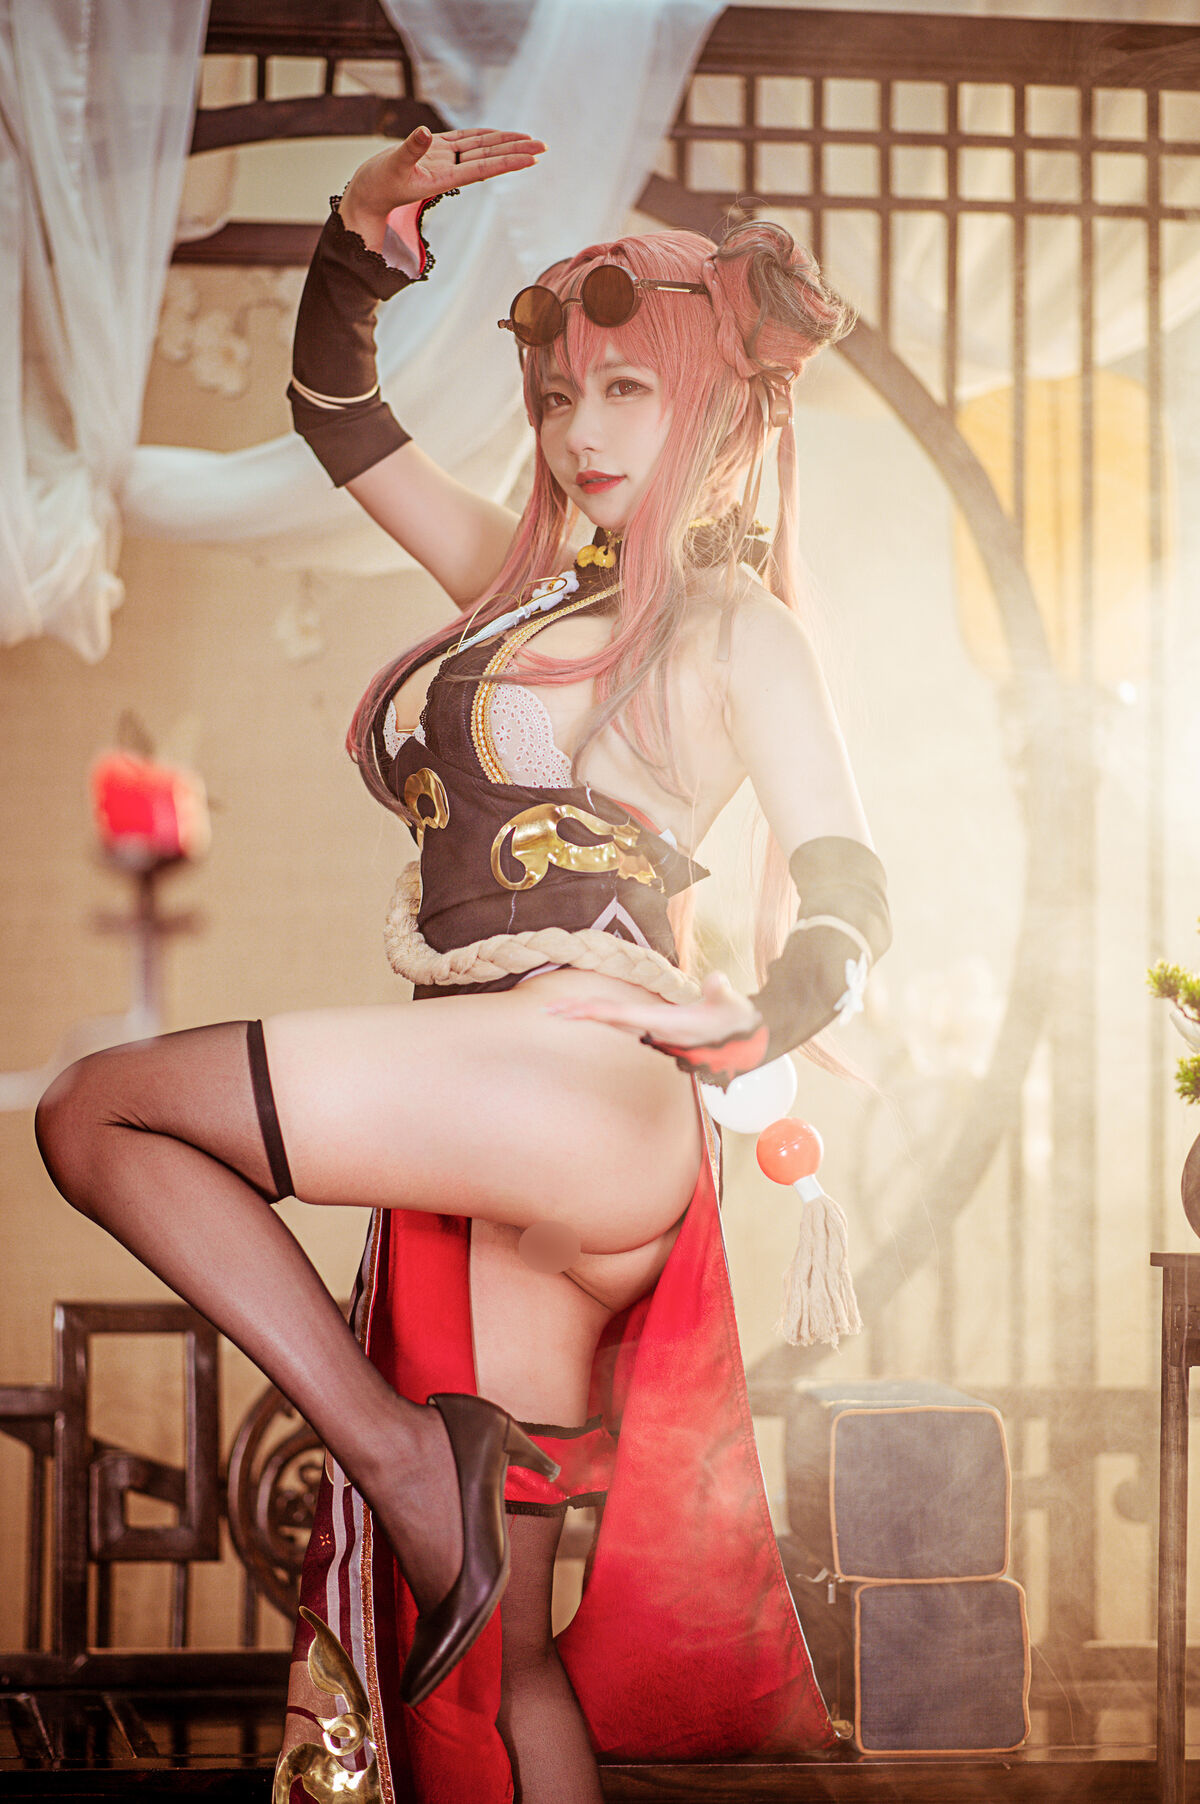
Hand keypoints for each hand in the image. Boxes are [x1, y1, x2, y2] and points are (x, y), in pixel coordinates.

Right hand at [340, 126, 545, 248]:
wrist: (367, 194)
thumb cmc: (377, 186)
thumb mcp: (392, 167)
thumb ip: (410, 150)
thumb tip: (426, 131)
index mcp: (444, 177)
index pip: (483, 168)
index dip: (508, 161)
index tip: (531, 159)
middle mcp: (448, 169)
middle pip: (489, 157)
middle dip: (516, 151)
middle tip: (544, 147)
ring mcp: (442, 159)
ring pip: (480, 148)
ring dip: (504, 143)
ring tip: (530, 140)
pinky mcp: (434, 151)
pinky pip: (463, 140)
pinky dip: (481, 136)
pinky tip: (498, 135)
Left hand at [545, 971, 762, 1049]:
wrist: (740, 1039)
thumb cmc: (733, 1020)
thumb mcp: (730, 1005)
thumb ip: (721, 992)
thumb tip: (717, 980)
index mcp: (663, 1022)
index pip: (623, 1015)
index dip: (597, 1012)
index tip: (572, 1010)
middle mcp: (652, 1028)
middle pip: (608, 1019)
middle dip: (579, 1014)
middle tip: (548, 1010)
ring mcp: (652, 1029)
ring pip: (612, 1021)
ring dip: (585, 1014)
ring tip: (558, 1010)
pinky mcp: (655, 1026)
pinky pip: (621, 1021)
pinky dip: (601, 1015)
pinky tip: (587, 1011)